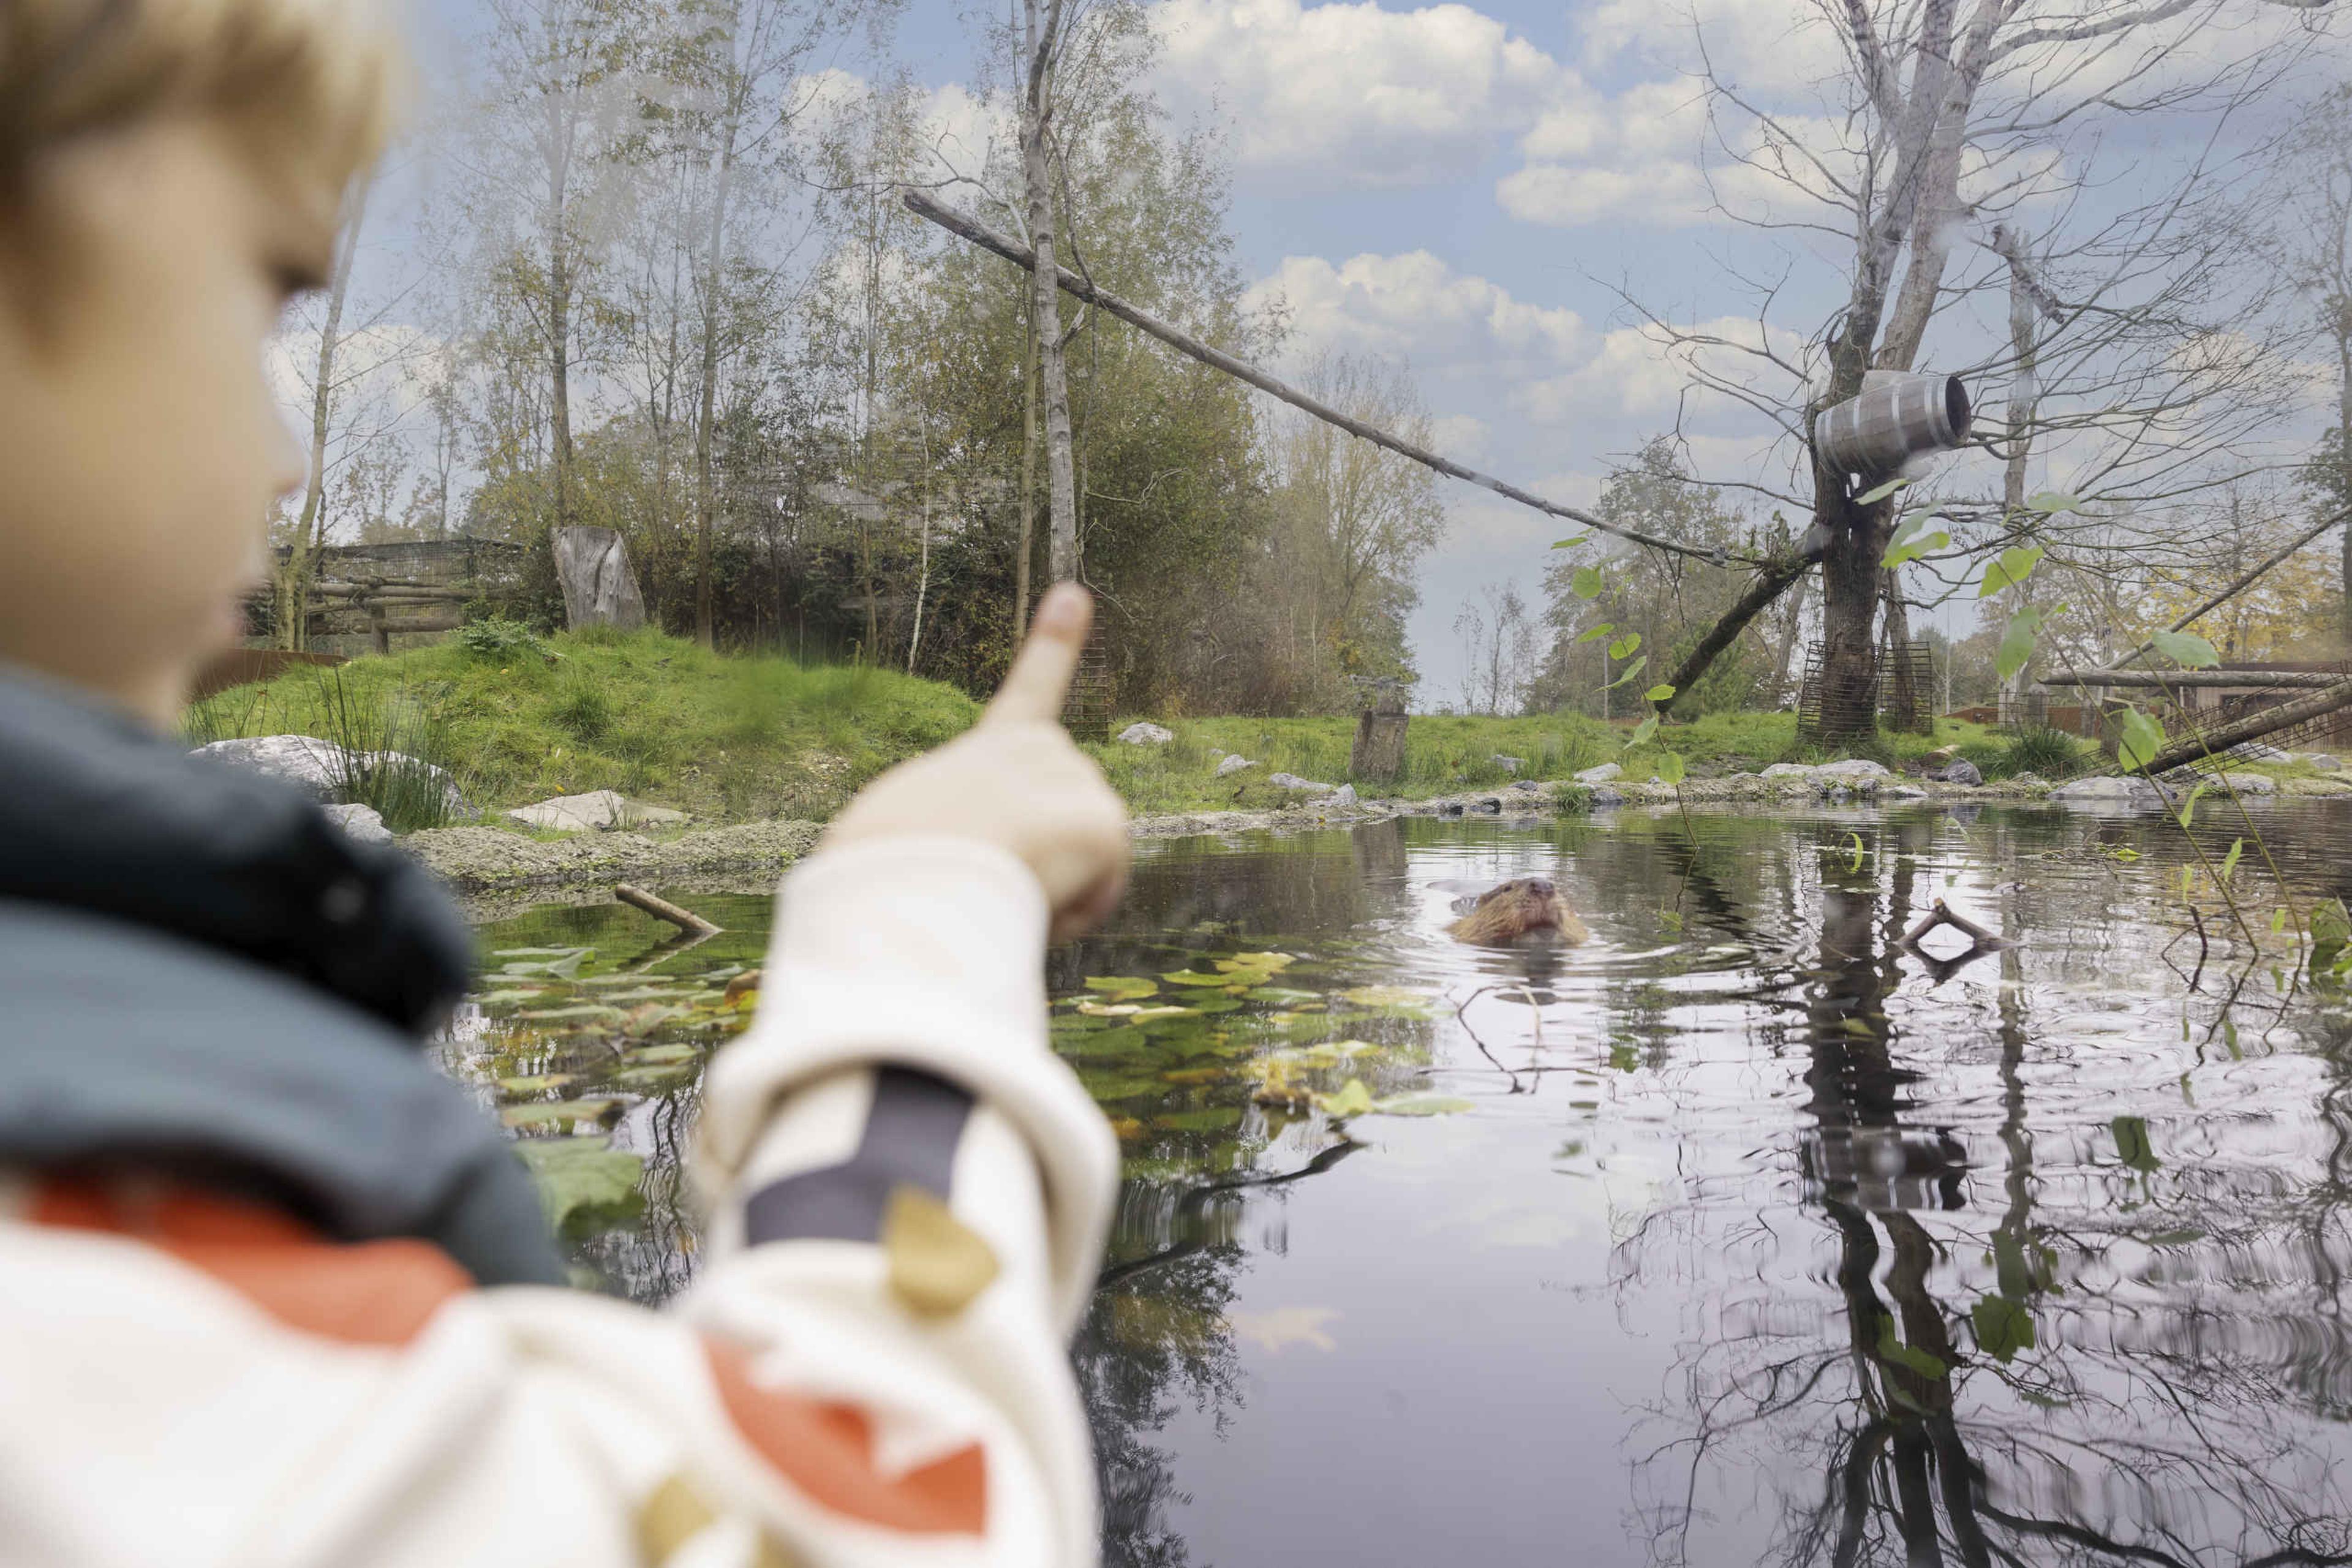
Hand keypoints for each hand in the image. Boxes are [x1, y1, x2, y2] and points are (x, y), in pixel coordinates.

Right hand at [823, 583, 1129, 939]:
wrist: (895, 889)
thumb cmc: (879, 887)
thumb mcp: (903, 852)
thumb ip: (962, 847)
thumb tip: (1007, 874)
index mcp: (977, 758)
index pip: (1025, 694)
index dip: (1053, 647)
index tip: (1075, 595)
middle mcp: (1026, 753)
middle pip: (1067, 822)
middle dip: (1049, 864)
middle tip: (988, 882)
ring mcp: (1066, 780)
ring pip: (1088, 859)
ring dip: (1057, 895)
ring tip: (998, 894)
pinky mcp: (1100, 819)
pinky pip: (1105, 891)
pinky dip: (1078, 914)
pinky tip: (1035, 905)